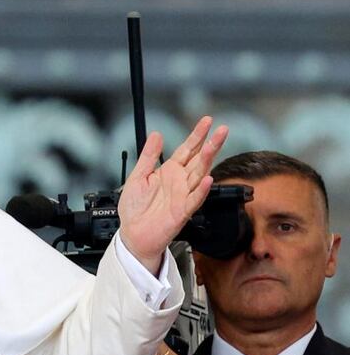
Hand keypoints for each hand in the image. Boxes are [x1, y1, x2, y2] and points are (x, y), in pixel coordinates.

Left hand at [118, 116, 228, 273]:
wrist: (133, 233)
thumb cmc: (135, 208)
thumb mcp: (137, 176)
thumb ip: (148, 156)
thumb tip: (157, 135)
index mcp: (168, 171)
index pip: (187, 149)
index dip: (197, 135)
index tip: (207, 121)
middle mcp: (179, 182)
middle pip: (199, 159)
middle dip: (210, 144)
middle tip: (222, 129)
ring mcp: (183, 195)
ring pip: (199, 174)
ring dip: (208, 160)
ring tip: (214, 145)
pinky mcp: (182, 211)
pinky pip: (194, 199)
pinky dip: (201, 190)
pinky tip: (207, 179)